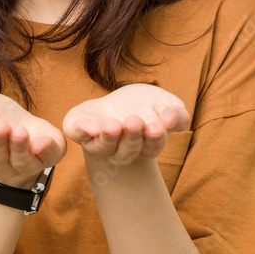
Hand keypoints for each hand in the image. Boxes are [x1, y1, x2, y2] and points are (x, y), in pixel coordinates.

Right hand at [0, 92, 66, 187]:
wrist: (22, 121)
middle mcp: (2, 164)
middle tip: (0, 126)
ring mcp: (26, 163)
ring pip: (21, 161)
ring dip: (19, 147)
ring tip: (19, 132)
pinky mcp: (49, 155)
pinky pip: (49, 157)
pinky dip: (46, 149)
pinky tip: (42, 142)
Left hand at [62, 83, 189, 165]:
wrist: (117, 102)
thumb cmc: (144, 106)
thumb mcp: (165, 103)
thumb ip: (176, 112)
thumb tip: (173, 120)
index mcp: (144, 146)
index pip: (151, 147)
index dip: (153, 138)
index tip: (155, 127)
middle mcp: (120, 150)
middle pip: (127, 151)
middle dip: (131, 137)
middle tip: (134, 122)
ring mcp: (99, 142)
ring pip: (103, 147)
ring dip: (109, 137)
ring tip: (114, 125)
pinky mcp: (79, 129)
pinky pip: (78, 133)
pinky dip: (84, 129)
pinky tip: (91, 126)